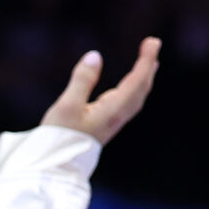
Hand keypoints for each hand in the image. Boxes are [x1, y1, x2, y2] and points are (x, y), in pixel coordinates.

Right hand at [39, 38, 160, 144]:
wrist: (55, 166)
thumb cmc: (60, 137)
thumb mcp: (67, 105)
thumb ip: (82, 80)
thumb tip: (95, 55)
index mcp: (113, 110)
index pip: (137, 81)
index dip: (146, 60)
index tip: (152, 41)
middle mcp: (117, 116)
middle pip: (141, 89)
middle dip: (148, 67)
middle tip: (152, 46)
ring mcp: (112, 123)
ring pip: (136, 97)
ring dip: (143, 79)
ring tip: (148, 65)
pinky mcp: (104, 126)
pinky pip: (127, 103)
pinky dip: (133, 90)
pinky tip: (127, 88)